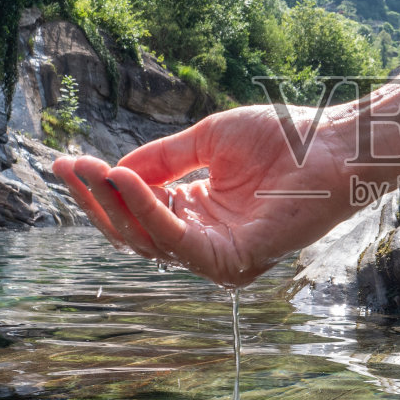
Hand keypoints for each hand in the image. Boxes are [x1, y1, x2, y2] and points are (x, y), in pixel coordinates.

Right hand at [51, 103, 361, 286]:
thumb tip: (112, 172)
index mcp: (199, 216)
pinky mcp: (235, 260)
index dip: (101, 190)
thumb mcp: (205, 143)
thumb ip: (160, 161)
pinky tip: (126, 180)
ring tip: (93, 170)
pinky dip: (146, 211)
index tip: (66, 163)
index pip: (138, 214)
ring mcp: (220, 256)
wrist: (333, 143)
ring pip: (148, 241)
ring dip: (114, 204)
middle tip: (67, 167)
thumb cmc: (284, 139)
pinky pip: (176, 241)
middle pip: (134, 234)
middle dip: (96, 200)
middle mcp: (206, 242)